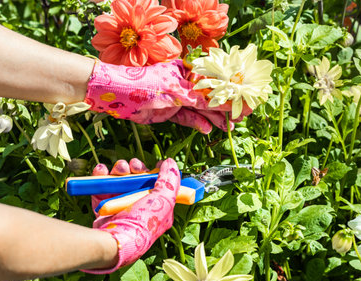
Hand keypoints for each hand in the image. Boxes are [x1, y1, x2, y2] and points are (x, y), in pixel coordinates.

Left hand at [84, 60, 249, 133]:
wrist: (118, 97)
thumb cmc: (146, 86)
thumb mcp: (176, 93)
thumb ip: (201, 101)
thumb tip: (225, 105)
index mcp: (186, 71)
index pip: (213, 82)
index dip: (228, 93)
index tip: (243, 104)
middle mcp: (184, 84)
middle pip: (208, 97)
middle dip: (223, 108)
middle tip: (238, 119)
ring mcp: (177, 98)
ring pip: (200, 109)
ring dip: (213, 118)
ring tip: (227, 127)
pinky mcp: (170, 111)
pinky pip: (188, 118)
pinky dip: (198, 123)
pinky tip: (208, 129)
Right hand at [84, 158, 179, 273]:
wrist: (115, 240)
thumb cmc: (143, 223)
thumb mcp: (164, 200)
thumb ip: (170, 180)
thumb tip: (170, 163)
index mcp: (158, 209)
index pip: (160, 186)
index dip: (157, 173)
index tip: (155, 164)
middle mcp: (140, 207)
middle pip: (139, 180)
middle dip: (136, 168)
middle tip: (133, 166)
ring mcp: (121, 207)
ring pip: (121, 180)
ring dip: (119, 170)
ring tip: (118, 169)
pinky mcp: (104, 207)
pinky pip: (103, 186)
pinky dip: (102, 175)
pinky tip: (102, 170)